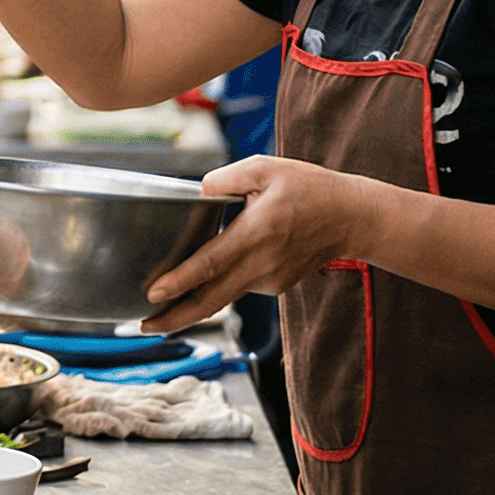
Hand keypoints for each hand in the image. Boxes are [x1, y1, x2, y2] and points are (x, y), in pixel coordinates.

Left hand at [140, 155, 365, 332]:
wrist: (353, 217)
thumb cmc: (308, 188)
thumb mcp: (265, 168)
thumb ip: (225, 178)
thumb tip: (198, 193)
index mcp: (256, 234)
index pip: (210, 263)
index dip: (179, 281)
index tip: (153, 295)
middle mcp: (262, 264)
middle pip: (211, 300)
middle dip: (175, 318)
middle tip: (142, 327)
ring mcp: (270, 280)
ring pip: (223, 295)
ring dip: (192, 304)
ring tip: (159, 309)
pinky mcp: (276, 285)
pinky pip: (240, 286)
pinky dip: (218, 286)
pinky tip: (201, 279)